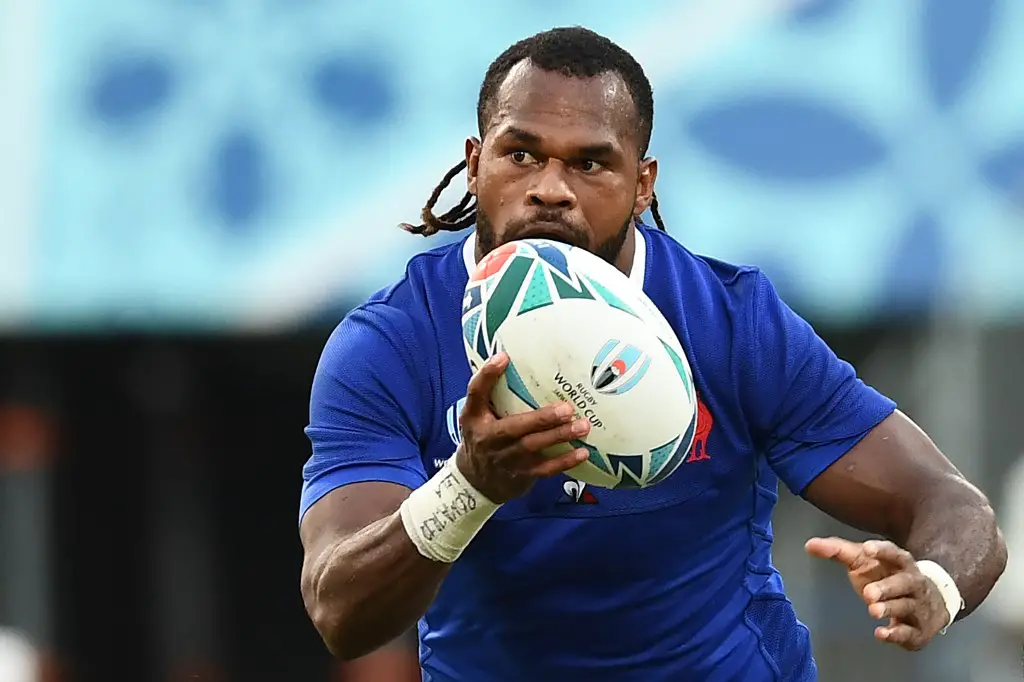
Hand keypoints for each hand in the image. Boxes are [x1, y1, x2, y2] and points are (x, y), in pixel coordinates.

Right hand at [456, 352, 591, 502]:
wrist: (476, 481)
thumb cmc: (483, 438)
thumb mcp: (477, 416)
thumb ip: (491, 393)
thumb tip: (510, 358)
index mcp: (474, 418)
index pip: (476, 393)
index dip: (487, 375)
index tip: (504, 357)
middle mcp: (488, 439)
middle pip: (514, 427)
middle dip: (542, 418)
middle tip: (567, 408)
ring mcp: (505, 459)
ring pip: (533, 447)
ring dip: (558, 436)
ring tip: (582, 426)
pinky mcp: (521, 475)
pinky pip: (545, 469)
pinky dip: (564, 461)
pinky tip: (582, 452)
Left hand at [805, 537, 949, 650]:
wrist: (929, 606)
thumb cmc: (887, 577)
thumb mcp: (864, 562)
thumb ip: (838, 552)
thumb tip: (810, 545)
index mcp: (901, 563)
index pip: (894, 553)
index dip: (882, 550)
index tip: (867, 549)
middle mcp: (914, 583)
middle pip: (904, 582)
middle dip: (887, 587)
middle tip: (868, 593)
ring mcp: (918, 607)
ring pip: (907, 606)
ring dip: (890, 609)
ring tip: (873, 610)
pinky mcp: (918, 631)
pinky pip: (909, 632)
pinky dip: (896, 634)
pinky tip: (881, 633)